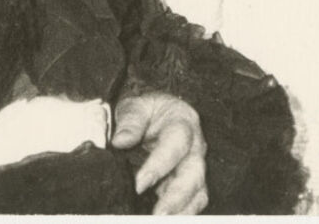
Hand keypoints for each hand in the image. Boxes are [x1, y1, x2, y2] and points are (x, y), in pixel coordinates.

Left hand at [111, 91, 207, 214]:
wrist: (155, 116)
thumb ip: (130, 121)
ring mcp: (194, 168)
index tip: (139, 183)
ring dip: (181, 210)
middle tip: (157, 214)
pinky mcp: (190, 185)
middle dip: (176, 198)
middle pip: (193, 174)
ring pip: (198, 193)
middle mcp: (195, 147)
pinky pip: (193, 203)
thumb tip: (120, 140)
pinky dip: (182, 213)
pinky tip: (166, 219)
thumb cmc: (147, 111)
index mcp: (183, 123)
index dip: (159, 165)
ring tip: (161, 220)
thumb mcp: (136, 106)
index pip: (176, 145)